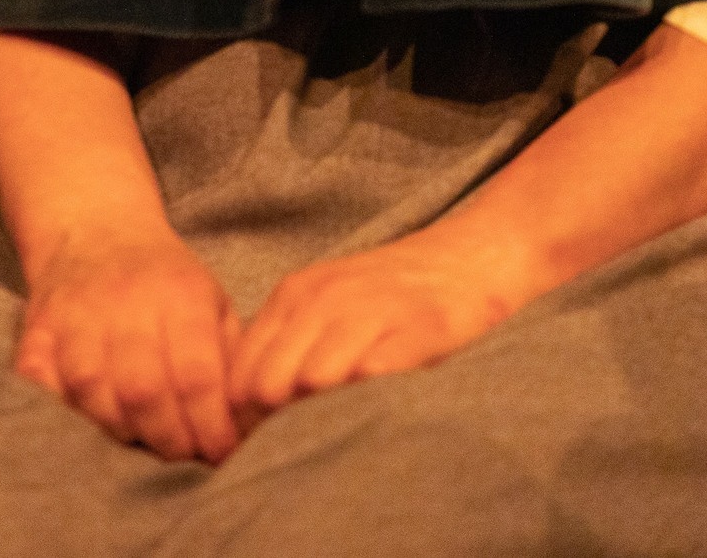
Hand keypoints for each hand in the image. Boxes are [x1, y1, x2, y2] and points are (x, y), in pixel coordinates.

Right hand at [15, 225, 241, 463]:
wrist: (97, 232)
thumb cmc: (166, 282)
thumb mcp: (212, 301)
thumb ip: (231, 360)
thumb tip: (246, 427)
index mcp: (180, 293)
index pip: (196, 375)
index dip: (210, 427)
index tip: (220, 454)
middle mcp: (124, 299)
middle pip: (143, 391)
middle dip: (169, 440)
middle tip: (183, 455)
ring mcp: (74, 314)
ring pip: (91, 392)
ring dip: (120, 432)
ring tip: (141, 439)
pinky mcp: (36, 330)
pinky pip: (41, 384)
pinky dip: (63, 412)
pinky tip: (89, 418)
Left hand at [230, 223, 516, 431]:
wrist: (465, 259)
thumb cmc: (386, 298)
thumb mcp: (323, 307)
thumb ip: (285, 347)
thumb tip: (244, 418)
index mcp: (294, 295)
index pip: (241, 373)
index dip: (247, 419)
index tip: (267, 444)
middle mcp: (324, 298)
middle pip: (270, 383)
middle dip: (277, 424)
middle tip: (301, 447)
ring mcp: (371, 309)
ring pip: (314, 380)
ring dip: (321, 416)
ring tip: (336, 433)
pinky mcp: (418, 329)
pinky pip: (374, 375)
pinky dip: (369, 403)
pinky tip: (375, 412)